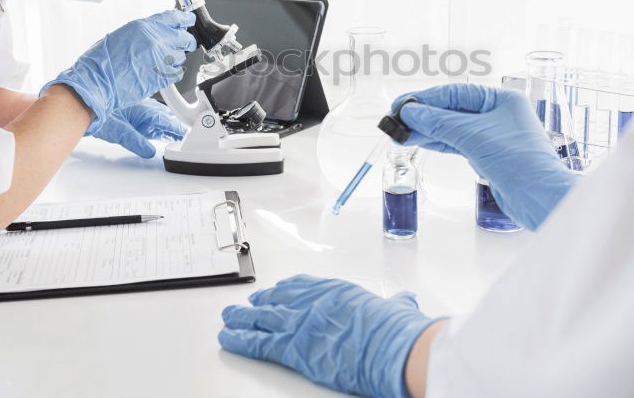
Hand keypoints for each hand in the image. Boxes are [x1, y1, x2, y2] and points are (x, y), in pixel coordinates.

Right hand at [41, 10, 195, 133]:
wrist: (97, 82)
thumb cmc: (102, 61)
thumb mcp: (123, 35)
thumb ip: (144, 32)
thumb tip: (157, 32)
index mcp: (146, 27)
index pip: (175, 18)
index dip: (185, 20)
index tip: (188, 21)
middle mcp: (157, 41)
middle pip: (185, 38)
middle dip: (186, 41)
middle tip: (184, 44)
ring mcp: (162, 60)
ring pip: (182, 56)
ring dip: (175, 58)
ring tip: (160, 61)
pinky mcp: (163, 77)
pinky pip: (178, 72)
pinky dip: (173, 72)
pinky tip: (161, 72)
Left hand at [89, 98, 185, 157]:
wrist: (83, 104)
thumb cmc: (99, 112)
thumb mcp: (120, 132)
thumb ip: (136, 143)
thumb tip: (149, 151)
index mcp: (146, 112)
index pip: (169, 123)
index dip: (179, 131)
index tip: (188, 137)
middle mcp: (146, 110)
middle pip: (166, 120)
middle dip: (175, 129)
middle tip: (185, 138)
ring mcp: (140, 112)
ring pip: (160, 119)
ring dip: (167, 127)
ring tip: (175, 136)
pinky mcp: (133, 115)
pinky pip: (151, 120)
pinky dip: (157, 126)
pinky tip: (158, 131)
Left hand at [219, 274, 439, 397]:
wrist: (390, 346)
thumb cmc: (396, 330)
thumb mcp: (397, 310)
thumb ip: (396, 305)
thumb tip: (406, 303)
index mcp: (335, 291)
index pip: (303, 286)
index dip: (286, 289)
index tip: (278, 290)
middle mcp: (312, 302)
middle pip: (278, 299)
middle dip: (261, 302)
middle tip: (248, 304)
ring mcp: (299, 323)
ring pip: (261, 318)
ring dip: (242, 318)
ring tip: (229, 317)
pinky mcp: (291, 348)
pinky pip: (258, 343)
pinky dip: (240, 340)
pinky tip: (227, 338)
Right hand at [394, 84, 579, 230]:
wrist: (540, 198)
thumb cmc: (520, 162)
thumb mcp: (473, 136)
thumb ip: (440, 122)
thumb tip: (412, 112)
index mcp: (501, 99)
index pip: (455, 93)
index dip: (425, 99)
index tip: (402, 105)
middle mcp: (498, 114)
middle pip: (452, 110)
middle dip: (424, 115)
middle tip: (396, 121)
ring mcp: (493, 135)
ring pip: (453, 128)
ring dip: (427, 130)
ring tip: (401, 134)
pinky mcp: (489, 155)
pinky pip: (458, 143)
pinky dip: (439, 142)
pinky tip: (420, 140)